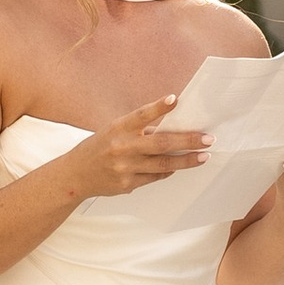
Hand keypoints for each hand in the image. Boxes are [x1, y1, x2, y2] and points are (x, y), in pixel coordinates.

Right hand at [76, 95, 210, 198]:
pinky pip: (155, 177)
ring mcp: (125, 168)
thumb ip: (139, 130)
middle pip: (161, 143)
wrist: (75, 175)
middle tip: (208, 138)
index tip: (175, 99)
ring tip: (204, 155)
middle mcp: (122, 147)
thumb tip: (172, 128)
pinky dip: (168, 170)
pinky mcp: (127, 184)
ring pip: (164, 164)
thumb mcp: (114, 131)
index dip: (158, 107)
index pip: (141, 115)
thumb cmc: (99, 147)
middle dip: (188, 140)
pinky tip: (178, 166)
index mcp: (118, 128)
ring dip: (187, 160)